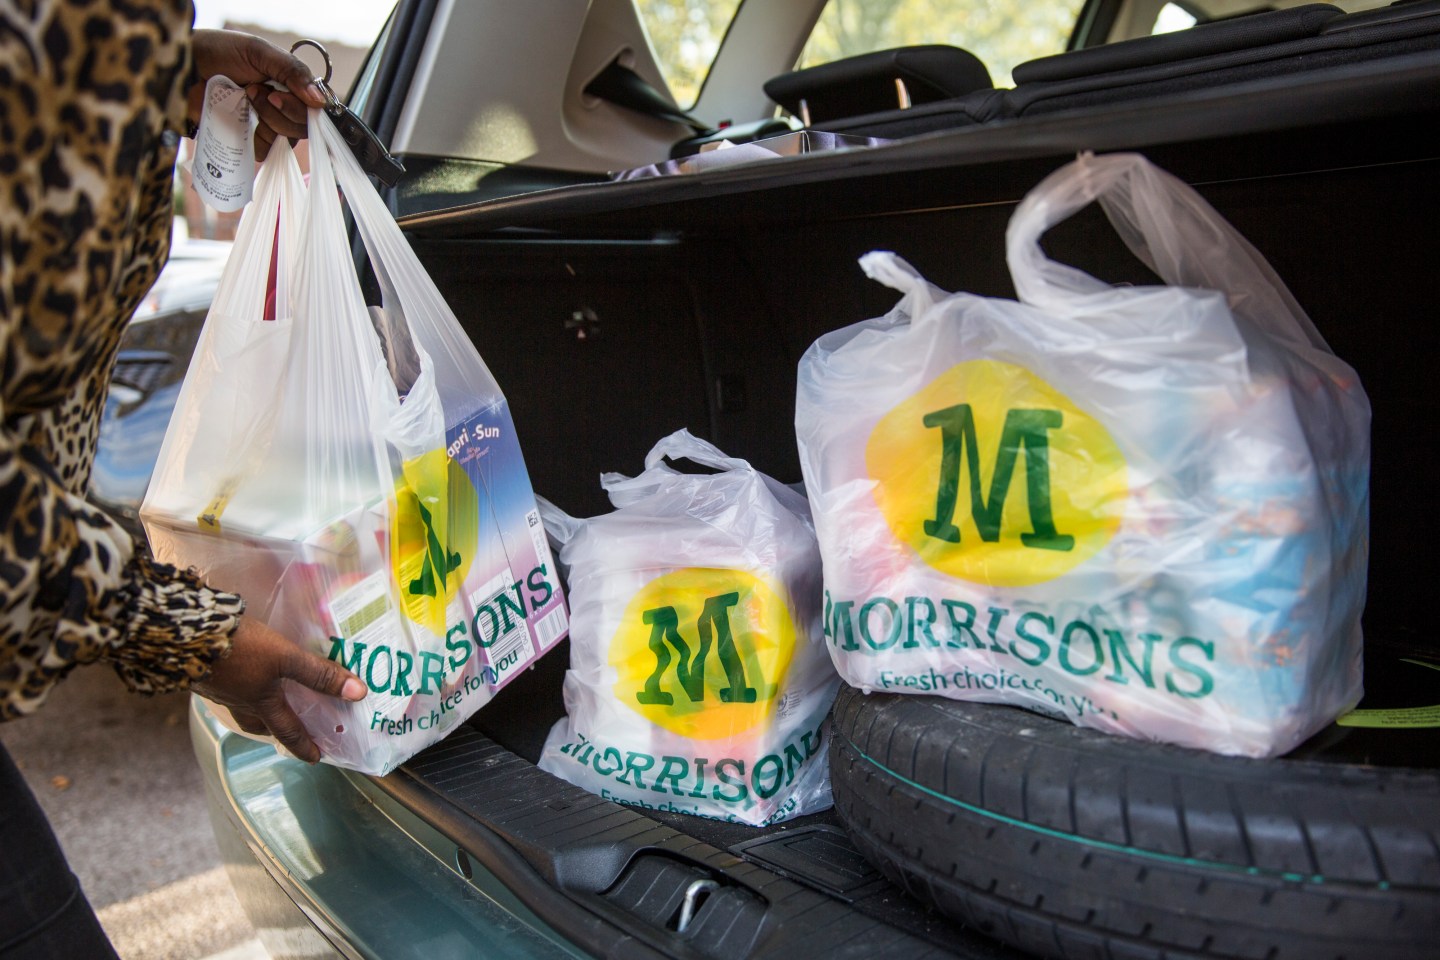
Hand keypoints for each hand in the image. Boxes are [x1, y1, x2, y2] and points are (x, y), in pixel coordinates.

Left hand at [188, 29, 328, 159]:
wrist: (182, 68)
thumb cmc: (217, 51)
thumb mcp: (258, 51)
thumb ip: (292, 71)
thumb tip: (320, 101)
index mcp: (290, 83)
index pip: (314, 107)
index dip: (301, 108)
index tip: (277, 95)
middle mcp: (282, 104)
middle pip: (302, 126)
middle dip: (279, 111)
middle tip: (253, 91)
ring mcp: (266, 122)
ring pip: (285, 139)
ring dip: (265, 121)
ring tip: (243, 99)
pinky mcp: (248, 138)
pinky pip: (264, 151)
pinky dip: (254, 141)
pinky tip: (239, 124)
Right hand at [193, 616, 366, 762]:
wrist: (187, 633)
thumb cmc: (239, 650)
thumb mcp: (286, 659)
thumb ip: (319, 674)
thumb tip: (357, 694)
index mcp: (260, 704)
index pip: (287, 731)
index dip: (303, 745)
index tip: (315, 758)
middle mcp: (238, 701)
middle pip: (258, 724)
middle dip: (275, 730)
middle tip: (288, 730)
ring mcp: (218, 687)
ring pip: (241, 706)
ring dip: (256, 707)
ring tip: (267, 698)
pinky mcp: (205, 671)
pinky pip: (228, 686)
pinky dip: (239, 685)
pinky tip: (242, 670)